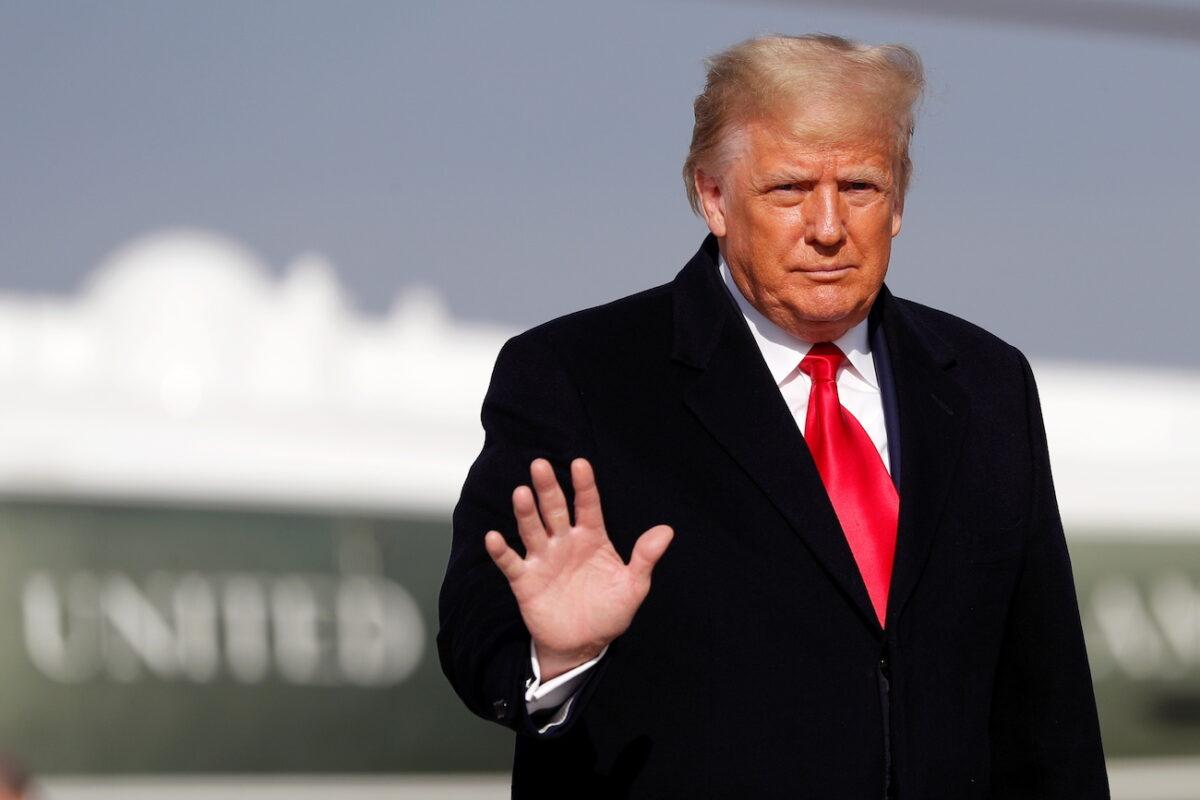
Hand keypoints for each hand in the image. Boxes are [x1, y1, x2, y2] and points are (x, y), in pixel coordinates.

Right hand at [484, 458, 673, 680]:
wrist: (583, 645)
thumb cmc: (609, 612)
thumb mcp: (633, 586)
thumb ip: (645, 558)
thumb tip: (666, 531)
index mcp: (592, 538)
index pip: (588, 505)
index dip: (584, 485)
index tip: (580, 464)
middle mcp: (565, 542)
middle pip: (554, 509)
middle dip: (548, 488)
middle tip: (541, 465)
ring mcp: (543, 559)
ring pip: (532, 529)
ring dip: (526, 512)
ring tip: (521, 493)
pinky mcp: (525, 581)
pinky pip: (511, 562)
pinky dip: (501, 551)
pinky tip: (493, 537)